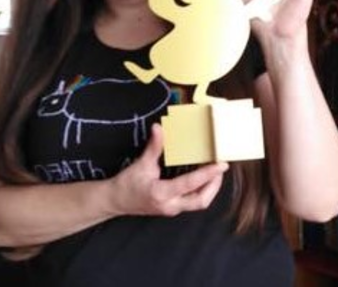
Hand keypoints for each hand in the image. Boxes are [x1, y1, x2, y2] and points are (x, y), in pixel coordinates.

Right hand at [111, 124, 227, 216]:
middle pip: (201, 201)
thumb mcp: (141, 164)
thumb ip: (153, 147)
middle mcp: (170, 205)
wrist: (115, 201)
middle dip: (214, 185)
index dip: (207, 174)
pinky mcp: (173, 208)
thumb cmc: (127, 183)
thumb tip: (159, 128)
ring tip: (216, 171)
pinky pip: (193, 201)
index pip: (190, 184)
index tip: (221, 164)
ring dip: (210, 188)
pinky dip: (202, 189)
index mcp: (162, 193)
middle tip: (221, 168)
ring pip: (199, 203)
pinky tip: (204, 178)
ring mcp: (172, 209)